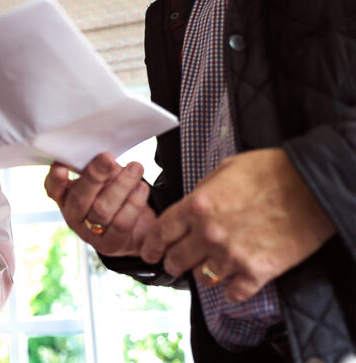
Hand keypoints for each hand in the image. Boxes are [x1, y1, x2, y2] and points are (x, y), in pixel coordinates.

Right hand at [44, 152, 154, 255]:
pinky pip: (122, 223)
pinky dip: (134, 204)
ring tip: (135, 168)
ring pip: (102, 210)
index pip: (53, 188)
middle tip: (107, 158)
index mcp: (65, 196)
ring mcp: (89, 233)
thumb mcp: (104, 177)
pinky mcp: (109, 245)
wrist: (136, 226)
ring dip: (121, 186)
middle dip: (94, 177)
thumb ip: (100, 167)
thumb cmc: (114, 193)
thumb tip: (105, 157)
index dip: (56, 179)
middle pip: (79, 199)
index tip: (61, 166)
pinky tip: (141, 188)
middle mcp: (72, 216)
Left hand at [140, 148, 335, 301]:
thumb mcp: (226, 169)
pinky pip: (233, 292)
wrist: (312, 186)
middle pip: (176, 259)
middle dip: (173, 263)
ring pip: (203, 278)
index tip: (149, 253)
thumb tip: (191, 205)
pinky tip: (234, 284)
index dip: (151, 246)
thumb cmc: (271, 171)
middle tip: (175, 264)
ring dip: (204, 274)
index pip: (161, 232)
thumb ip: (202, 190)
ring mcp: (232, 255)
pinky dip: (232, 290)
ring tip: (210, 269)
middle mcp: (208, 233)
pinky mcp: (257, 272)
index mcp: (197, 206)